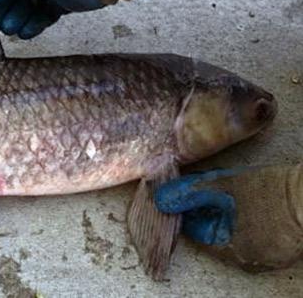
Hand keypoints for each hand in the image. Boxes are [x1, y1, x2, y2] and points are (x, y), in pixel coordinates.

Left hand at [155, 164, 302, 271]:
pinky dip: (251, 220)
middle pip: (216, 233)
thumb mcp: (221, 186)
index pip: (195, 231)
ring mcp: (270, 257)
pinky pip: (258, 235)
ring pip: (237, 234)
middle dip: (209, 211)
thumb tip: (160, 199)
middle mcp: (249, 260)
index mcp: (229, 250)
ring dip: (230, 215)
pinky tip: (255, 201)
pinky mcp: (286, 248)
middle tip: (213, 190)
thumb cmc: (269, 191)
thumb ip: (188, 193)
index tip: (191, 193)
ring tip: (235, 192)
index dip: (190, 209)